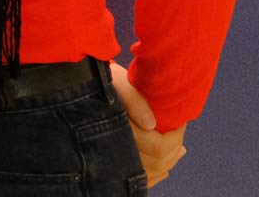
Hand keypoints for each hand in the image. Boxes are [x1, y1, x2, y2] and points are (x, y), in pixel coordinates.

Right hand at [109, 62, 187, 187]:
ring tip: (178, 148)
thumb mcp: (119, 82)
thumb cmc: (102, 81)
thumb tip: (152, 125)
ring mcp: (115, 160)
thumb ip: (134, 100)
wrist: (79, 87)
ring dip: (168, 161)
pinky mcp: (114, 163)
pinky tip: (165, 168)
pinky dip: (156, 175)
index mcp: (119, 129)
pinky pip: (141, 178)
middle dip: (174, 148)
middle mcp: (115, 149)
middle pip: (158, 162)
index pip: (158, 147)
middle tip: (178, 131)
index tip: (179, 121)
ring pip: (151, 172)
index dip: (175, 137)